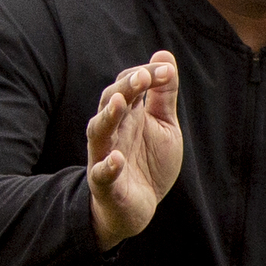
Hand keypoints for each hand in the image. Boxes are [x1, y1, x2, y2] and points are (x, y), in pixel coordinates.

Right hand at [88, 51, 182, 249]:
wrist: (138, 208)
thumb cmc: (149, 163)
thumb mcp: (164, 125)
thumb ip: (163, 94)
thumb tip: (164, 56)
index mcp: (127, 114)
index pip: (129, 85)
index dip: (146, 75)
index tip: (166, 71)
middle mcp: (112, 131)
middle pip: (111, 101)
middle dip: (126, 88)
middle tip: (143, 77)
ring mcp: (105, 156)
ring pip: (98, 132)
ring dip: (108, 116)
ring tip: (119, 102)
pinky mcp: (105, 184)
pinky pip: (101, 174)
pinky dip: (107, 166)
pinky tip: (117, 159)